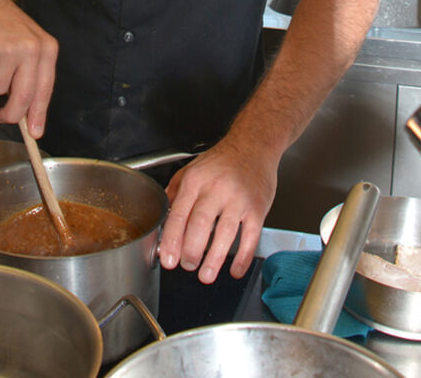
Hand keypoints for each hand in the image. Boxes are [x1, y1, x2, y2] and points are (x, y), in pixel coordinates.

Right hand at [0, 0, 58, 137]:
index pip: (45, 89)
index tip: (35, 132)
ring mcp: (10, 50)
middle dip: (12, 114)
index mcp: (47, 49)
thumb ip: (32, 76)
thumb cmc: (7, 26)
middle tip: (2, 117)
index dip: (39, 114)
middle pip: (23, 97)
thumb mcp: (30, 45)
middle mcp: (32, 49)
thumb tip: (29, 115)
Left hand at [159, 139, 276, 283]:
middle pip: (200, 225)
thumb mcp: (192, 169)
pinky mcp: (258, 207)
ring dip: (214, 259)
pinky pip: (250, 236)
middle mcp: (216, 188)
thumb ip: (175, 192)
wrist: (253, 145)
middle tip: (187, 265)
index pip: (179, 214)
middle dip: (191, 251)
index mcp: (196, 180)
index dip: (172, 240)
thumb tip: (162, 220)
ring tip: (206, 275)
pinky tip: (235, 269)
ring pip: (225, 233)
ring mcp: (239, 198)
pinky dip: (243, 257)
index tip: (168, 259)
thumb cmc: (222, 160)